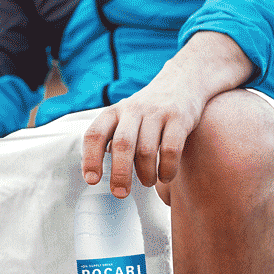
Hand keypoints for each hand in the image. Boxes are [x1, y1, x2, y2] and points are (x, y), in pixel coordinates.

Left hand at [81, 74, 205, 197]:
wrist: (182, 81)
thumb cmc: (146, 111)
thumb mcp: (123, 117)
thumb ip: (110, 139)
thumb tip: (96, 175)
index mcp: (113, 113)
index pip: (95, 134)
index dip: (91, 158)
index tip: (92, 180)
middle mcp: (132, 110)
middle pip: (122, 144)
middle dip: (120, 173)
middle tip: (120, 193)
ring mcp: (157, 112)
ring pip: (146, 150)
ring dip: (145, 174)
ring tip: (146, 182)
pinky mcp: (180, 117)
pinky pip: (171, 149)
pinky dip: (167, 168)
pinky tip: (165, 176)